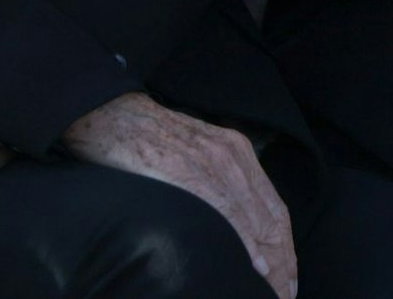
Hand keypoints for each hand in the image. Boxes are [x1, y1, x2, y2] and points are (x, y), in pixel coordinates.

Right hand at [64, 92, 294, 298]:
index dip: (285, 251)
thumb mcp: (195, 151)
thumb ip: (218, 180)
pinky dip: (245, 242)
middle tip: (281, 295)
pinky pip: (226, 212)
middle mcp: (231, 155)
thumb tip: (236, 228)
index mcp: (237, 150)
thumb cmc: (145, 136)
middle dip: (281, 264)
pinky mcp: (185, 168)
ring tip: (268, 290)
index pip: (276, 211)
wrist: (105, 111)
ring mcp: (209, 160)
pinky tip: (253, 265)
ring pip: (255, 221)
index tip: (286, 281)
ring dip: (268, 262)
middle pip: (272, 222)